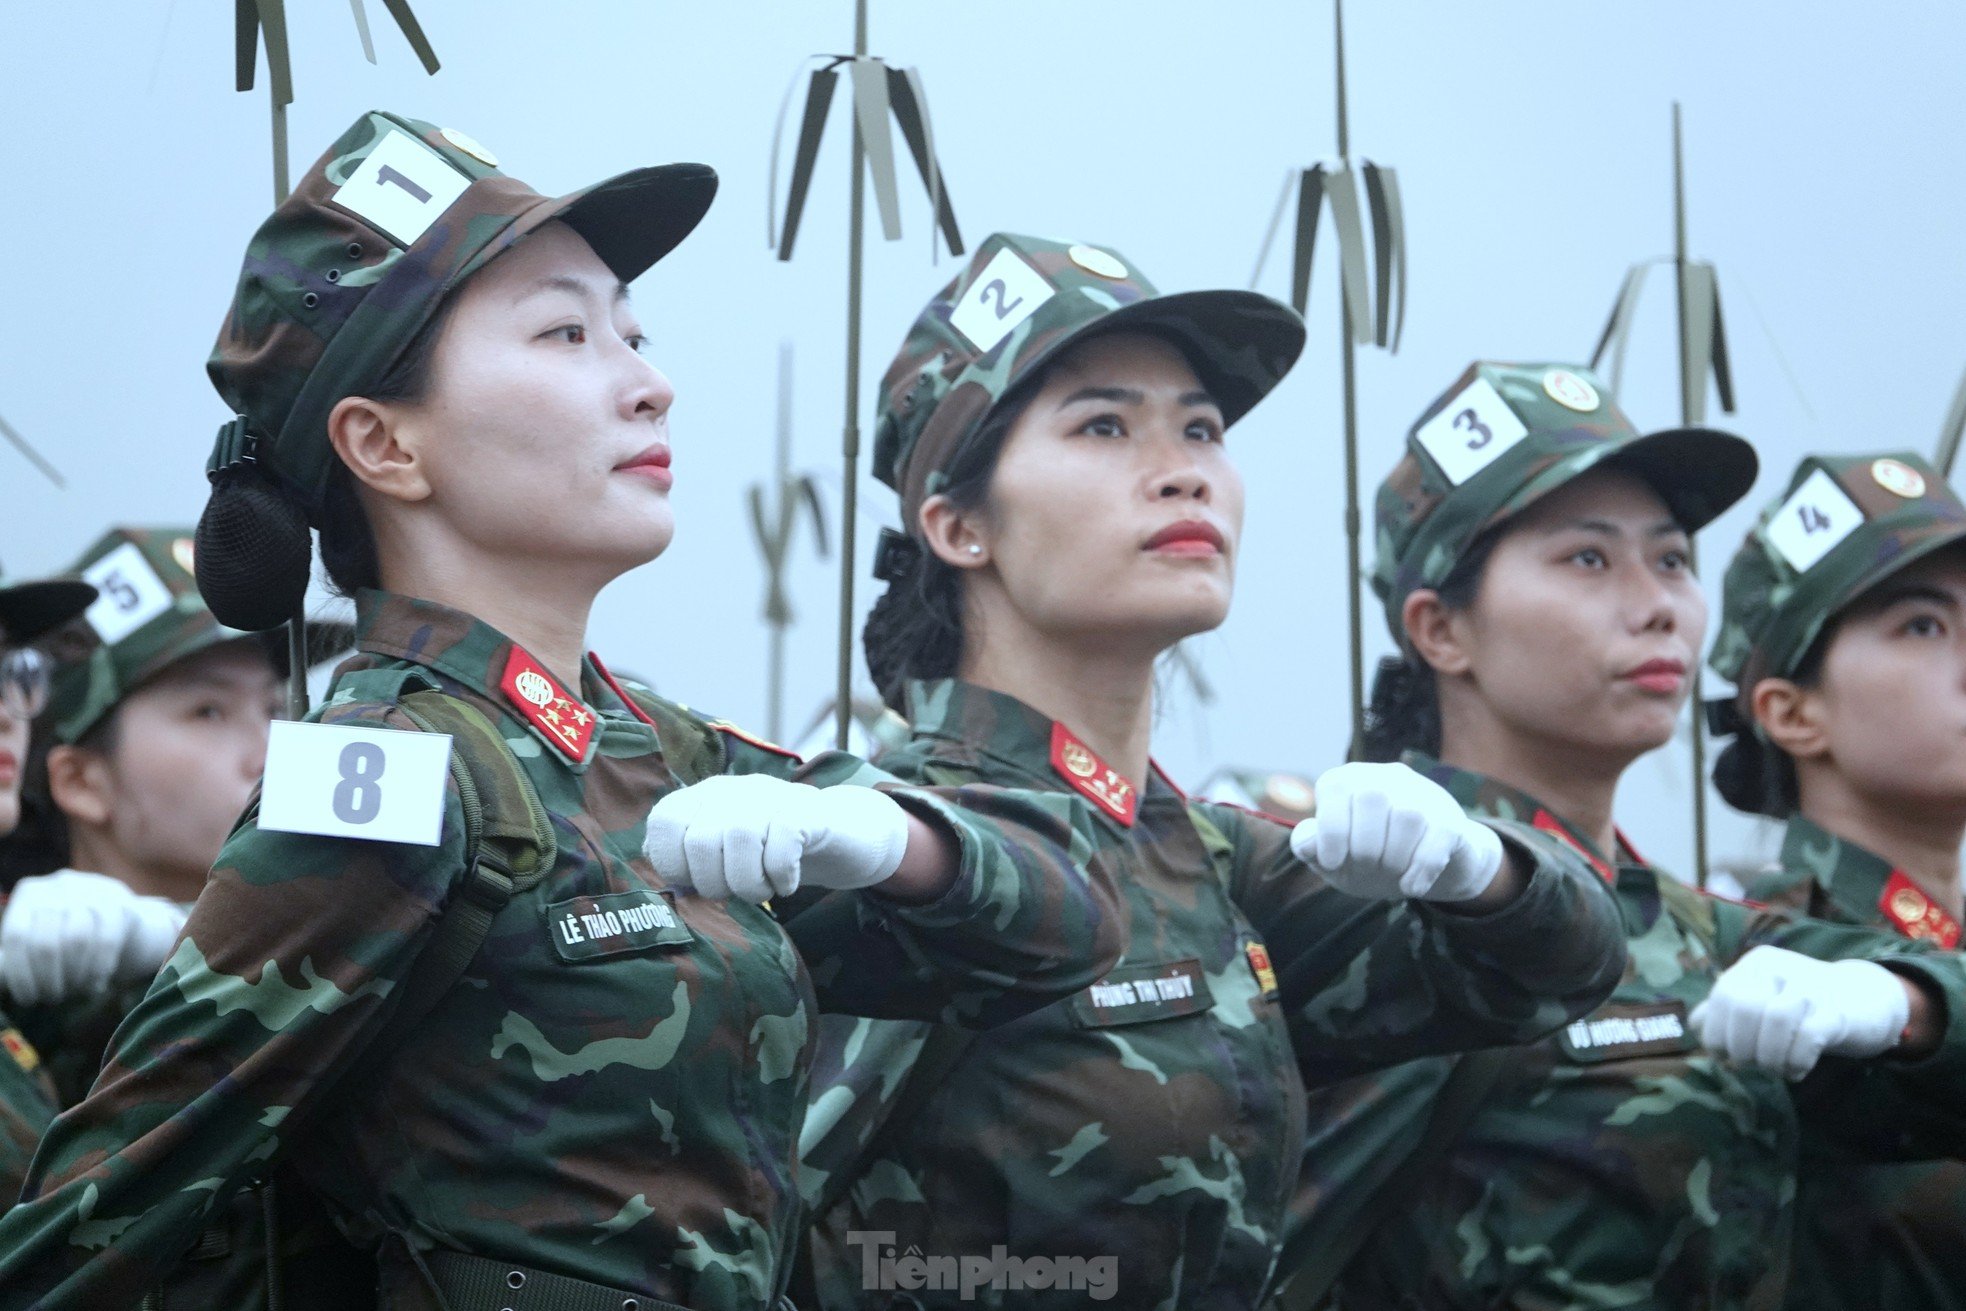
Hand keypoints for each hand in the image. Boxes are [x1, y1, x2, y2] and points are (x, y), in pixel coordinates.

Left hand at [0, 870, 188, 1005]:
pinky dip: (98, 968)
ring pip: (77, 940)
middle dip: (48, 979)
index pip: (16, 935)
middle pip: (46, 941)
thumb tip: (3, 980)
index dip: (19, 973)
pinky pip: (107, 941)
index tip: (27, 999)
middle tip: (52, 999)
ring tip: (73, 992)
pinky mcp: (120, 903)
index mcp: (29, 893)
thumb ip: (13, 958)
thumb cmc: (66, 935)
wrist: (119, 920)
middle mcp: (59, 885)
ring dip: (74, 976)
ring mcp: (92, 890)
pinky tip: (95, 985)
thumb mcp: (36, 939)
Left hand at [642, 776, 909, 903]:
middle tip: (738, 893)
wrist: (844, 836)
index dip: (673, 864)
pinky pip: (782, 841)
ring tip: (763, 892)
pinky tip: (787, 884)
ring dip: (748, 883)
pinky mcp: (806, 812)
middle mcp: (733, 789)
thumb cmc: (774, 854)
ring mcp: (771, 796)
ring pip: (739, 838)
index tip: (696, 884)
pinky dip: (780, 874)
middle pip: (700, 839)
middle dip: (714, 884)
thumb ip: (691, 864)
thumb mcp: (726, 857)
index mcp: (705, 798)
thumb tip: (666, 889)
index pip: (663, 821)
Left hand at [1289, 762, 1503, 902]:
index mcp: (1349, 781)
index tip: (1331, 862)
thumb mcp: (1333, 859)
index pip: (1336, 788)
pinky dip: (1422, 868)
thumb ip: (1312, 848)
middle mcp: (1385, 778)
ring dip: (1395, 857)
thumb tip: (1307, 842)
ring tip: (1393, 874)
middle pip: (1372, 798)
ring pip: (1407, 815)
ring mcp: (1422, 795)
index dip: (1330, 831)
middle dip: (1365, 846)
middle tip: (1369, 867)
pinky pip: (1438, 836)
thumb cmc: (1371, 859)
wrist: (1427, 872)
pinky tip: (1412, 887)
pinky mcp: (1451, 820)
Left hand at [1691, 945, 1910, 1079]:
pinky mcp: (1838, 1011)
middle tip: (1751, 1064)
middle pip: (1744, 1007)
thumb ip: (1726, 1010)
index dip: (1716, 1033)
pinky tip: (1796, 1071)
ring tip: (1774, 1069)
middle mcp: (1781, 968)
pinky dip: (1795, 1060)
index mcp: (1756, 964)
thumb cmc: (1801, 1007)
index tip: (1723, 1057)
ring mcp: (1812, 986)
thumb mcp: (1762, 1002)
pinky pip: (1809, 1035)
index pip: (1722, 996)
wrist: (1865, 1000)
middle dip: (1741, 1046)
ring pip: (1776, 1019)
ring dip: (1768, 1056)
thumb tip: (1697, 1025)